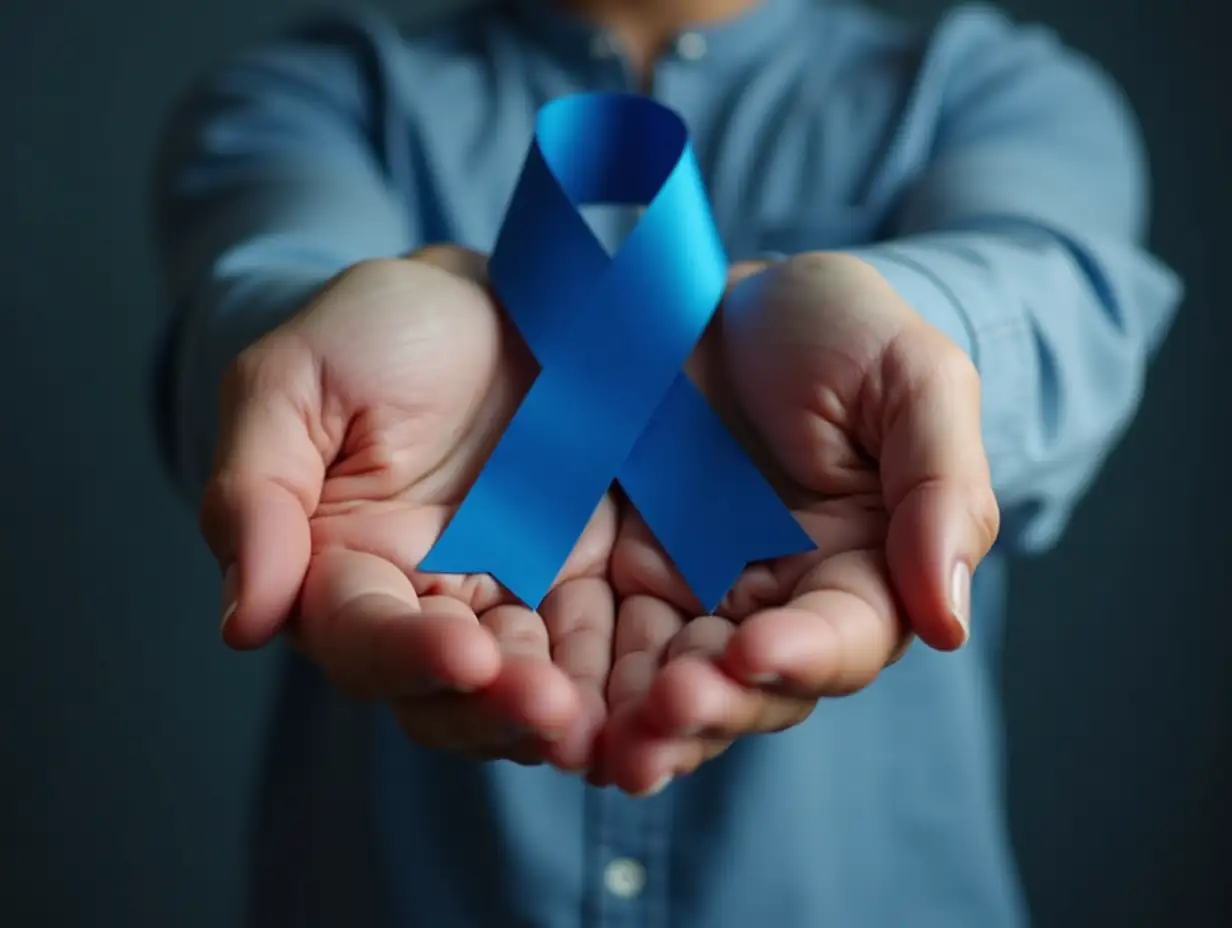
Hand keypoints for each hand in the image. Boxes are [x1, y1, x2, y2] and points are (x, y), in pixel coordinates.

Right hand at [200, 246, 616, 769]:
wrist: (489, 297)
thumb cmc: (378, 329)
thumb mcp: (294, 383)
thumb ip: (256, 493)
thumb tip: (243, 622)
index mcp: (341, 568)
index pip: (362, 638)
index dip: (408, 657)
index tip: (463, 656)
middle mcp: (424, 601)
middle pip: (449, 692)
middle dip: (498, 708)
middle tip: (552, 711)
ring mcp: (510, 594)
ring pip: (530, 685)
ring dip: (568, 713)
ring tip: (614, 726)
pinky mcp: (583, 576)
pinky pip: (603, 642)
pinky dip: (624, 676)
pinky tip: (659, 693)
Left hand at [598, 254, 1000, 793]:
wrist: (724, 294)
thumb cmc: (837, 328)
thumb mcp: (912, 377)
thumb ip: (941, 486)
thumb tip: (950, 619)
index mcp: (864, 567)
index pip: (847, 636)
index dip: (804, 653)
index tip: (753, 650)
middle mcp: (782, 600)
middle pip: (755, 683)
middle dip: (713, 705)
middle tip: (665, 712)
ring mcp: (697, 592)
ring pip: (675, 680)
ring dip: (641, 718)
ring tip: (605, 738)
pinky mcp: (625, 572)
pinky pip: (604, 639)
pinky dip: (583, 674)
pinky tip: (548, 689)